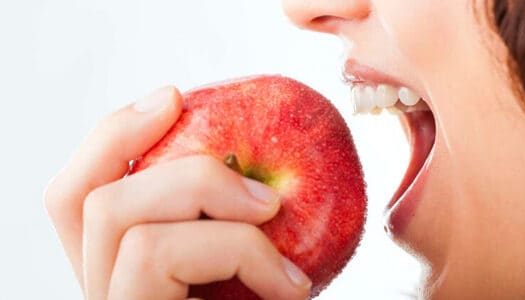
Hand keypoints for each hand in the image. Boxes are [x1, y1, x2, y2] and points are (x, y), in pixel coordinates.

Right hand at [44, 87, 310, 299]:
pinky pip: (157, 253)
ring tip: (273, 222)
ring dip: (206, 197)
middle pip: (84, 197)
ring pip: (116, 214)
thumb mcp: (254, 275)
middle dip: (174, 163)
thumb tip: (267, 177)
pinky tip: (288, 288)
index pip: (77, 196)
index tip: (174, 96)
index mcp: (122, 275)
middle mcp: (102, 293)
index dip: (112, 135)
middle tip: (251, 179)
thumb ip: (236, 230)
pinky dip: (234, 250)